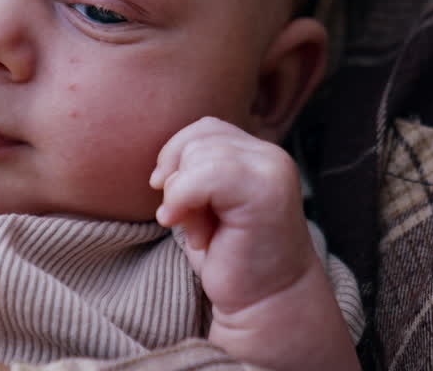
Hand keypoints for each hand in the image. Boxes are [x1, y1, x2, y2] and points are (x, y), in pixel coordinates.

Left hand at [150, 118, 357, 370]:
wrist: (266, 303)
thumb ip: (194, 174)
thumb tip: (162, 170)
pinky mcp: (265, 190)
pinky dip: (184, 200)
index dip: (177, 159)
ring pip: (198, 155)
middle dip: (180, 181)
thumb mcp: (205, 206)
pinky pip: (204, 174)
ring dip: (184, 197)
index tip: (171, 200)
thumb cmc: (233, 259)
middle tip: (194, 225)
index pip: (204, 129)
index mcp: (257, 154)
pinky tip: (196, 237)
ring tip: (203, 234)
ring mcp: (271, 169)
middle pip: (198, 140)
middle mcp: (270, 155)